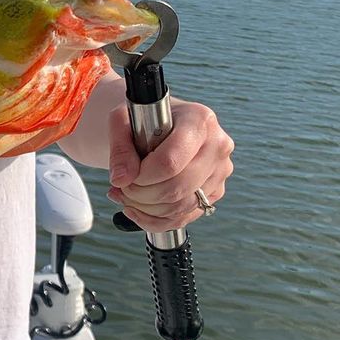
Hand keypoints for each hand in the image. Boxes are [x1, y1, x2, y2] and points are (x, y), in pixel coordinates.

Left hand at [106, 100, 233, 232]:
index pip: (171, 162)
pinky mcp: (214, 192)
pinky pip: (183, 218)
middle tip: (121, 188)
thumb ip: (120, 147)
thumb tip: (122, 179)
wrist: (159, 124)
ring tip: (124, 196)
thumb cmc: (143, 119)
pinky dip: (154, 220)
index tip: (125, 175)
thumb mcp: (122, 120)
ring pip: (180, 207)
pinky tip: (135, 209)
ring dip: (145, 209)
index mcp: (199, 120)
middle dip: (141, 195)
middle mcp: (217, 146)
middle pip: (178, 187)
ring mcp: (219, 172)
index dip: (142, 176)